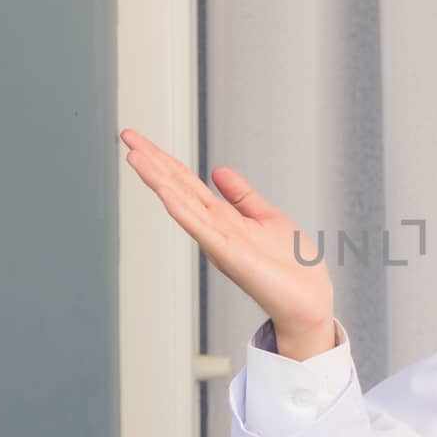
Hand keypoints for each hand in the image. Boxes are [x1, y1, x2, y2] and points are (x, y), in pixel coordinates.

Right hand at [120, 128, 334, 358]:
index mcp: (221, 218)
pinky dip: (181, 209)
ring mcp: (217, 241)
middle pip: (177, 187)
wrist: (309, 300)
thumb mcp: (266, 217)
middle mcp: (213, 228)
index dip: (164, 159)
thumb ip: (241, 195)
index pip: (186, 182)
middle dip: (151, 161)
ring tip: (134, 155)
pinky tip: (164, 191)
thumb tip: (218, 170)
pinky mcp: (229, 254)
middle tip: (126, 135)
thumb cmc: (291, 266)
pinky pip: (201, 227)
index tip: (140, 139)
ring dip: (157, 179)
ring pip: (181, 203)